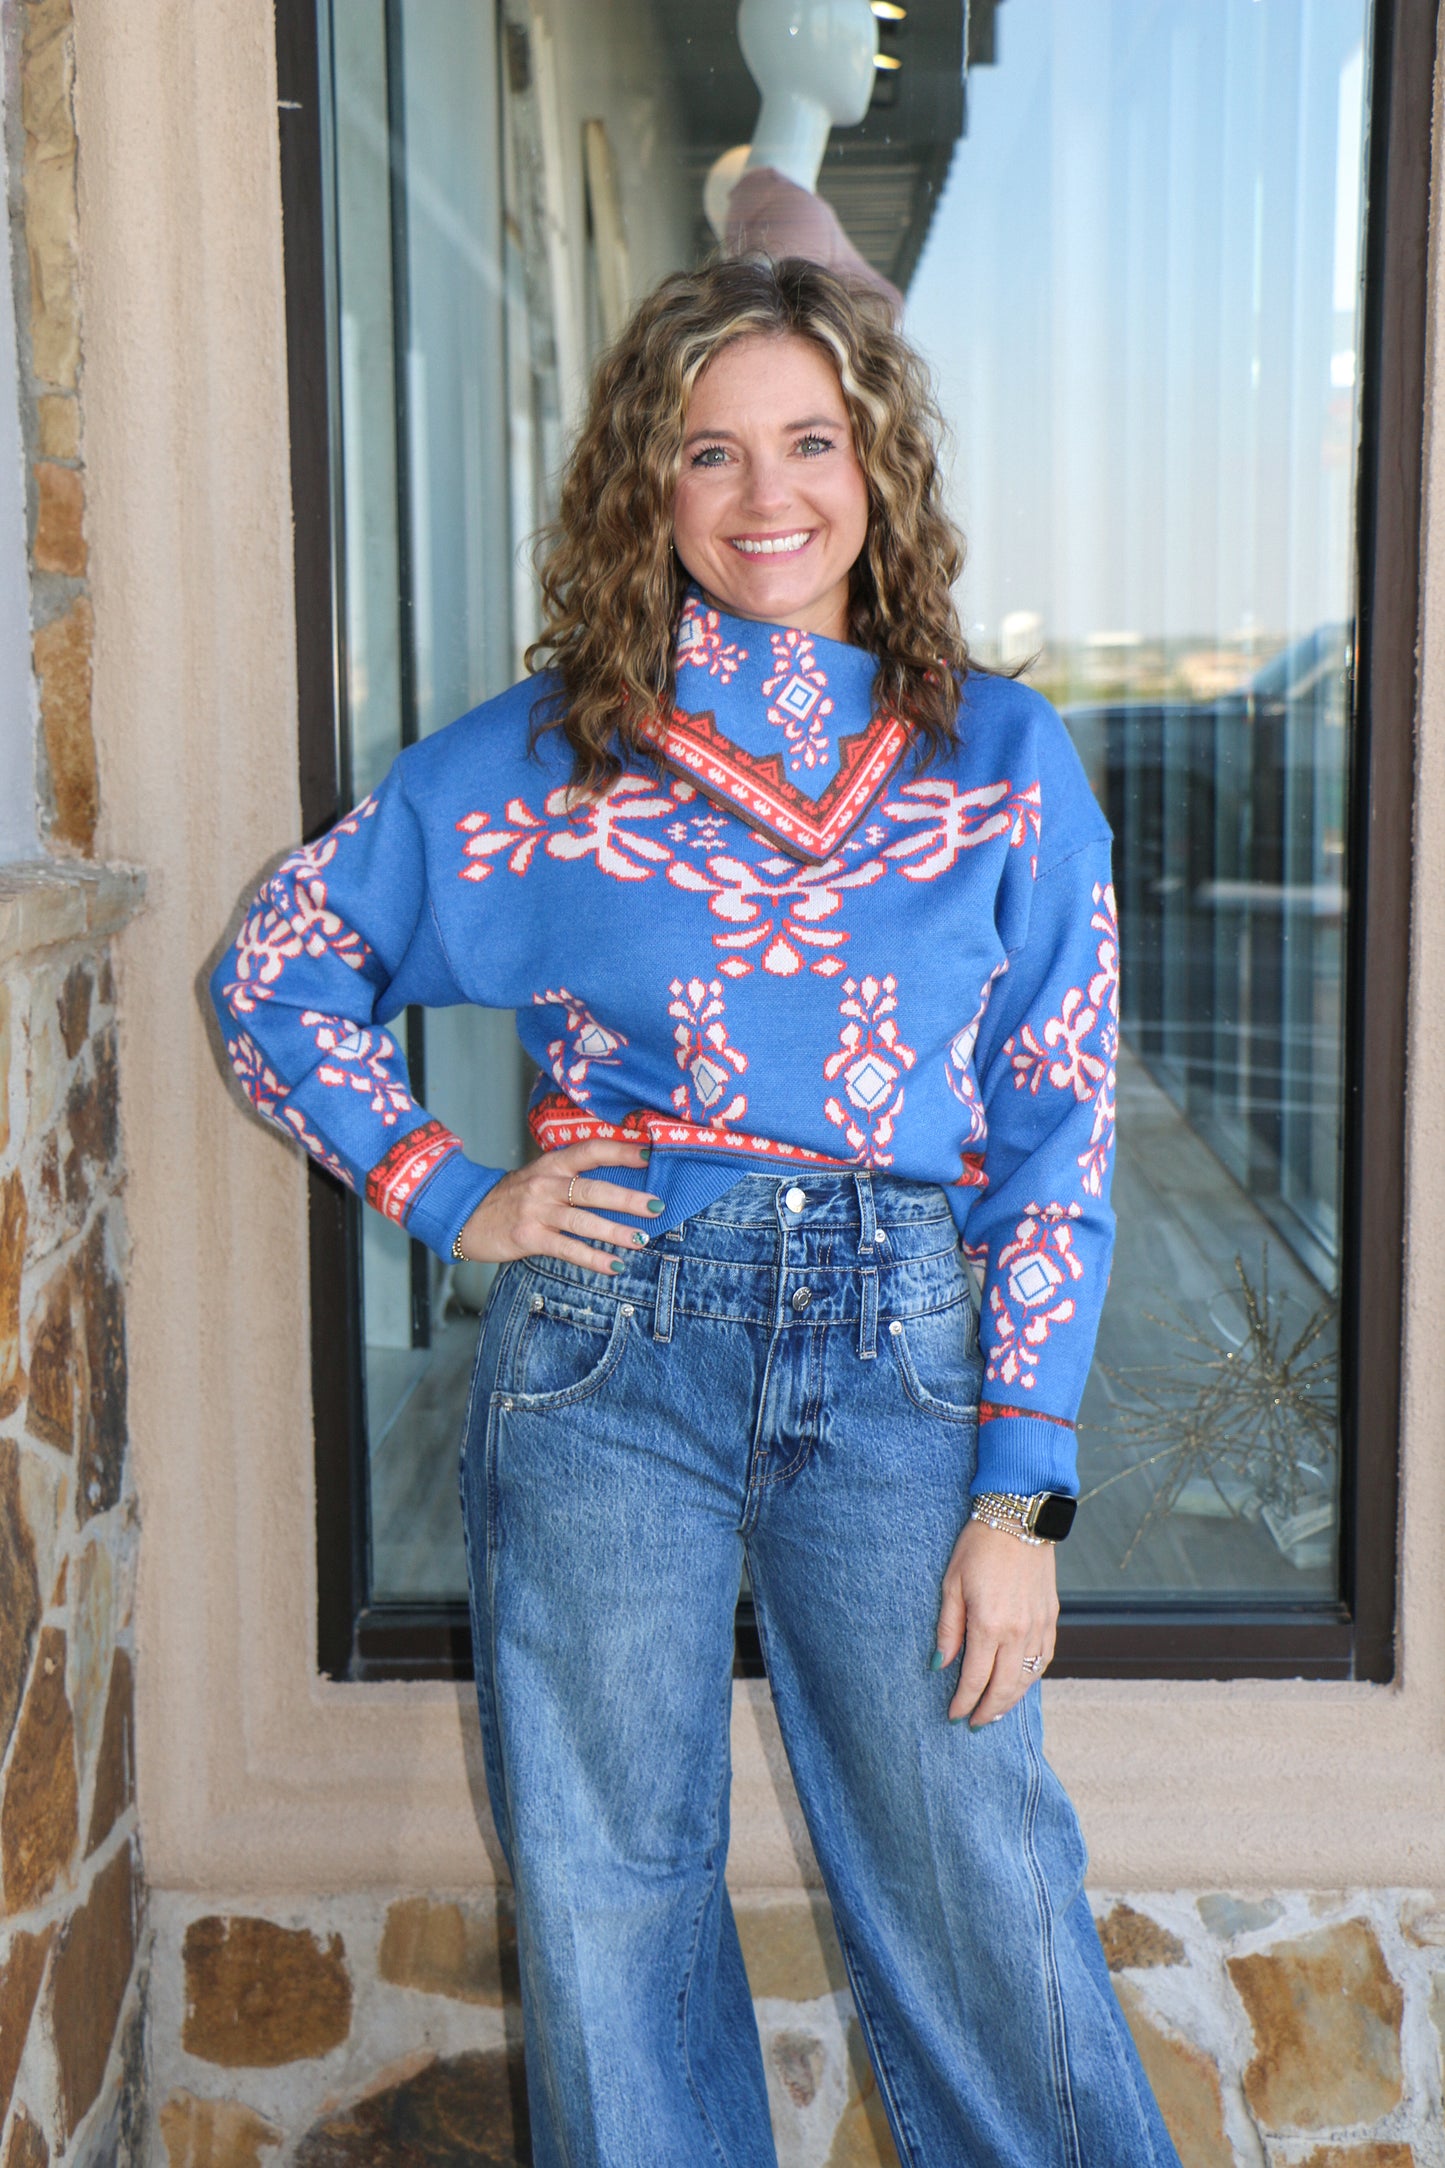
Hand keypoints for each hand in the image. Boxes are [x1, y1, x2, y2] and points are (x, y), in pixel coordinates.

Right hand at [454, 1140, 658, 1275]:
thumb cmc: (512, 1197)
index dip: (621, 1151)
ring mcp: (536, 1211)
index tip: (650, 1154)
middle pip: (592, 1188)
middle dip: (627, 1198)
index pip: (591, 1151)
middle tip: (657, 1206)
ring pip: (582, 1220)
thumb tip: (620, 1183)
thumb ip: (571, 1176)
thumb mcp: (539, 1176)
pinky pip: (567, 1248)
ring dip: (615, 1232)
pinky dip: (593, 1258)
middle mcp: (545, 1183)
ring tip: (642, 1240)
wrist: (466, 1216)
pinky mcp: (528, 1237)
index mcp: (551, 1163)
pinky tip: (614, 1266)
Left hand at [934, 1519, 1058, 1727]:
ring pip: (1028, 1678)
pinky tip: (1021, 1684)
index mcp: (989, 1625)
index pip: (976, 1679)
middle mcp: (1018, 1632)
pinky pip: (1045, 1658)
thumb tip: (939, 1664)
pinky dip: (1032, 1678)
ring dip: (1011, 1700)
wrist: (1018, 1518)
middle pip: (1004, 1687)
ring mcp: (1039, 1626)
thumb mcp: (951, 1584)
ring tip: (995, 1712)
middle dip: (987, 1710)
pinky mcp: (1052, 1617)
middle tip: (974, 1724)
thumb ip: (948, 1629)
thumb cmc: (978, 1547)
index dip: (964, 1702)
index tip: (953, 1715)